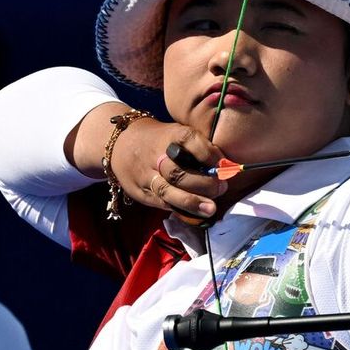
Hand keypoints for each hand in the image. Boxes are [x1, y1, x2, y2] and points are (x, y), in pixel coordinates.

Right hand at [111, 118, 227, 217]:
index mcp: (170, 135)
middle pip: (178, 171)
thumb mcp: (178, 133)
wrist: (122, 144)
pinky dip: (181, 211)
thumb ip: (200, 147)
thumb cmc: (163, 140)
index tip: (225, 165)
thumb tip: (227, 166)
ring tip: (210, 209)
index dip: (209, 154)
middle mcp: (156, 156)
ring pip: (168, 191)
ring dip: (191, 201)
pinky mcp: (141, 192)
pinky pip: (162, 204)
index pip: (190, 140)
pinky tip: (197, 216)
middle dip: (203, 183)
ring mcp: (146, 176)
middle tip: (221, 188)